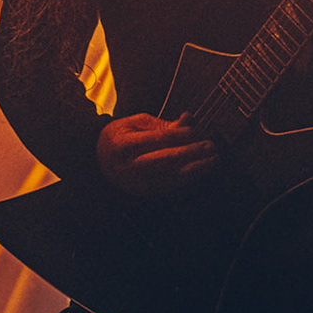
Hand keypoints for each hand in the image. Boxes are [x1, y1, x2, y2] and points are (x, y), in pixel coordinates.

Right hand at [96, 114, 216, 195]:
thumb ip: (162, 124)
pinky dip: (189, 178)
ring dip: (196, 169)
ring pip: (172, 177)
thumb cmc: (120, 138)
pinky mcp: (147, 192)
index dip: (177, 135)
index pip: (155, 140)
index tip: (194, 130)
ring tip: (213, 160)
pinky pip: (172, 185)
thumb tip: (188, 120)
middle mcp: (129, 166)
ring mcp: (138, 182)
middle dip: (191, 153)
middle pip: (165, 160)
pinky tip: (202, 169)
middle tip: (210, 146)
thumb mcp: (135, 124)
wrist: (99, 163)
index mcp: (122, 144)